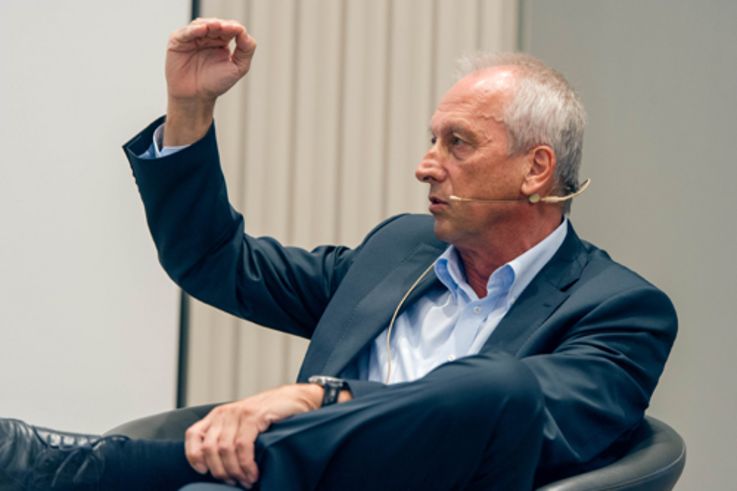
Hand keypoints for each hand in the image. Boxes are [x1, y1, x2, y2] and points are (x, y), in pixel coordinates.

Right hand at [164, 18, 256, 145]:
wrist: (196, 97)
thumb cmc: (215, 84)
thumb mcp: (238, 67)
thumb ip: (246, 49)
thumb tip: (244, 32)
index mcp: (222, 41)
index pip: (230, 28)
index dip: (234, 28)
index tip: (238, 30)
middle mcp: (207, 37)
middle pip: (216, 24)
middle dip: (222, 25)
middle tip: (226, 28)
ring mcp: (193, 38)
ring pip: (201, 24)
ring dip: (209, 24)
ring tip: (216, 26)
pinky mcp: (178, 41)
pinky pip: (186, 32)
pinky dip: (193, 29)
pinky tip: (202, 29)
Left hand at [184, 384, 321, 487]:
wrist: (296, 399)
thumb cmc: (269, 416)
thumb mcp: (243, 425)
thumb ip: (228, 437)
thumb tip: (216, 466)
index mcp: (218, 416)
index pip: (193, 435)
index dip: (193, 456)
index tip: (204, 471)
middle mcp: (225, 413)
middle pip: (209, 448)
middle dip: (220, 471)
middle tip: (234, 482)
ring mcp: (239, 413)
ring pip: (225, 450)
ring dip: (235, 471)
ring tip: (247, 481)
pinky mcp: (254, 415)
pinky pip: (242, 446)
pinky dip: (246, 464)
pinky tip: (253, 473)